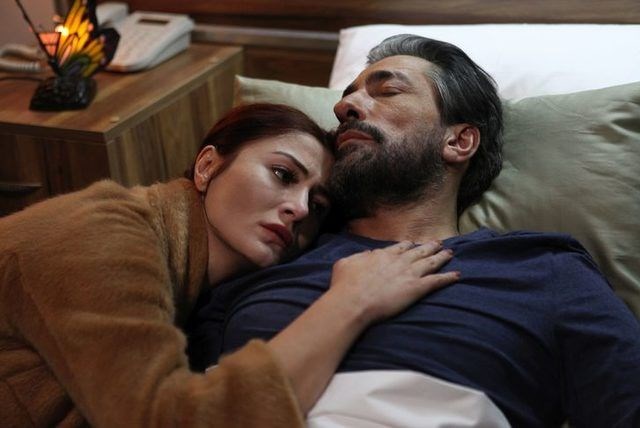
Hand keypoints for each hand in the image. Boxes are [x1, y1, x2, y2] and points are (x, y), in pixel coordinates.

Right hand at [327, 241, 458, 324]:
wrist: (353, 302)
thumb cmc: (345, 285)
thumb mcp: (345, 263)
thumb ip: (359, 257)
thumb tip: (368, 254)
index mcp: (383, 255)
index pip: (400, 247)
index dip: (409, 245)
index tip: (414, 244)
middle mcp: (399, 261)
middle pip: (419, 251)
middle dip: (430, 247)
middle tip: (439, 243)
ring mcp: (410, 273)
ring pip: (431, 262)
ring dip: (442, 258)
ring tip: (450, 253)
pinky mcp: (417, 288)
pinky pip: (437, 281)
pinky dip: (448, 277)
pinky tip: (457, 275)